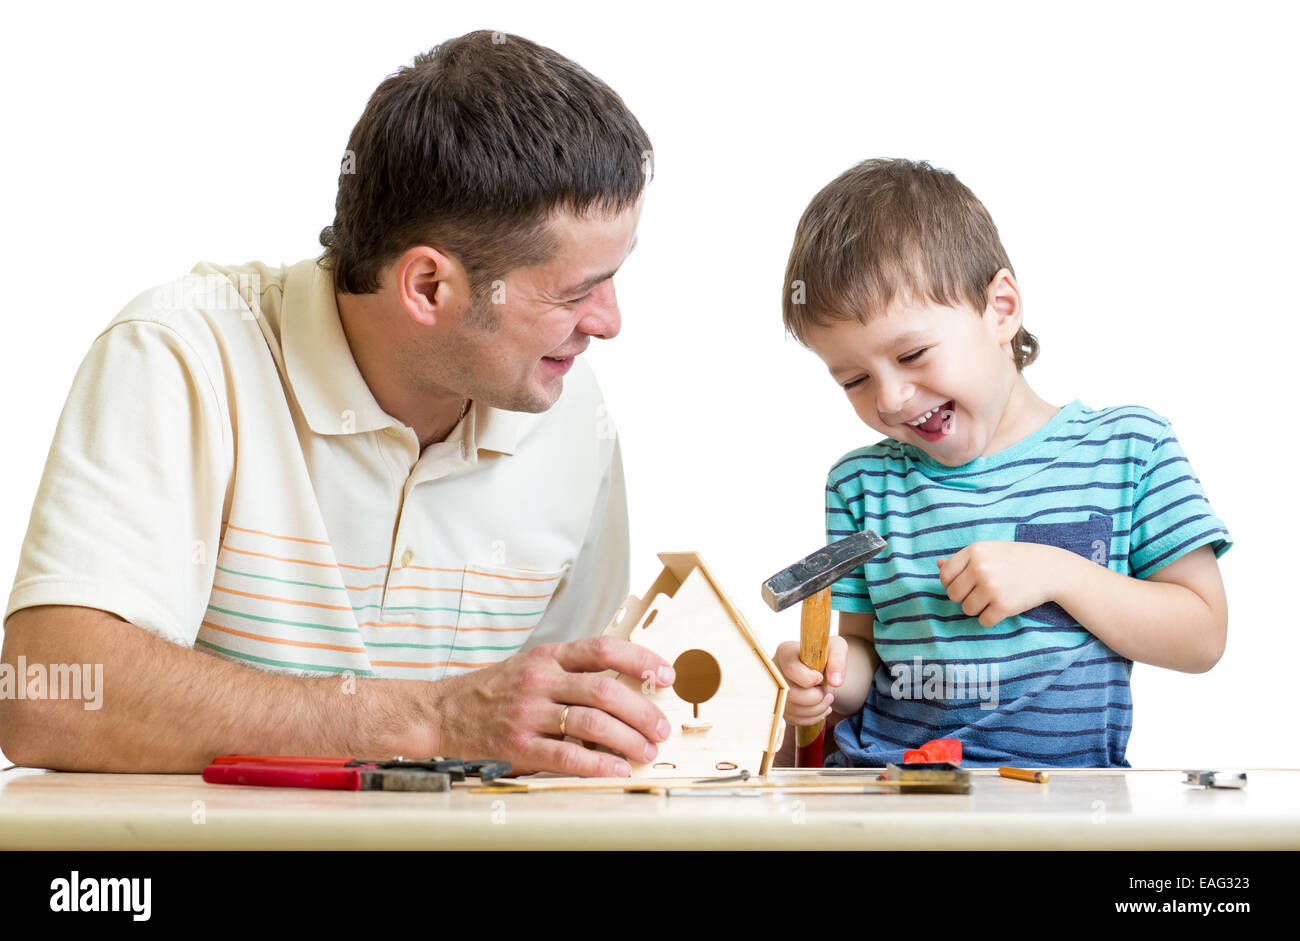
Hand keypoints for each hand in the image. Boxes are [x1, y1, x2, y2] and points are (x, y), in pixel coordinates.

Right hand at [429, 636, 675, 776]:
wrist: (441, 713)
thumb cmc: (493, 691)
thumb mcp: (531, 666)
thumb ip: (570, 670)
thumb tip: (625, 681)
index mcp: (548, 657)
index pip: (603, 649)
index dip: (641, 659)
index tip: (666, 674)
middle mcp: (540, 681)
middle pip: (605, 691)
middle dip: (642, 711)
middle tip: (661, 727)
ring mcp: (528, 713)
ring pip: (591, 724)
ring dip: (627, 740)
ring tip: (645, 751)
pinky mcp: (518, 745)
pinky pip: (566, 756)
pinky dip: (597, 764)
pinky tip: (616, 770)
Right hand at [774, 636, 846, 725]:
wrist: (820, 665)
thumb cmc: (826, 654)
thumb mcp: (836, 648)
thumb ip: (837, 660)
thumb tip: (835, 682)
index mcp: (786, 652)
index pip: (791, 669)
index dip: (809, 678)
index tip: (821, 677)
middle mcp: (775, 671)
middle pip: (791, 693)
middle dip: (815, 698)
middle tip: (826, 691)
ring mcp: (776, 690)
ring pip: (793, 710)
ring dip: (817, 709)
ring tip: (827, 699)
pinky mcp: (781, 705)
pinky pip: (795, 719)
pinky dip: (813, 717)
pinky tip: (821, 707)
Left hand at [937, 541, 1065, 626]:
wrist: (1050, 569)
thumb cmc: (1015, 559)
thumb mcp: (989, 551)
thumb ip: (962, 560)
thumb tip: (937, 564)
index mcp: (974, 551)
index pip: (945, 576)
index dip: (952, 584)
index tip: (966, 585)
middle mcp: (980, 567)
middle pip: (953, 595)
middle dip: (965, 598)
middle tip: (982, 592)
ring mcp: (992, 587)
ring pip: (967, 610)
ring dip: (979, 608)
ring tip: (995, 597)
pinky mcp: (1004, 605)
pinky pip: (983, 621)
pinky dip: (991, 618)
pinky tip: (1003, 606)